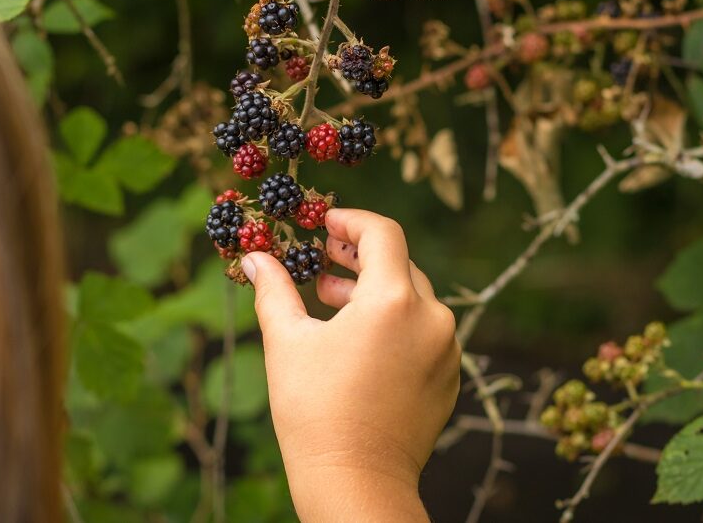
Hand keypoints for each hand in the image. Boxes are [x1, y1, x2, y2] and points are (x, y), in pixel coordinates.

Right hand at [242, 209, 459, 522]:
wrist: (356, 483)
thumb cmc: (314, 411)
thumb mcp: (286, 341)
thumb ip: (274, 289)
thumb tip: (254, 257)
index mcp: (393, 300)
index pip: (383, 233)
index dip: (351, 220)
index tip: (325, 222)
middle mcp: (431, 319)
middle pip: (399, 264)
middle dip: (358, 257)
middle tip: (323, 259)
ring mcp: (446, 350)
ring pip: (413, 298)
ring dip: (374, 290)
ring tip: (332, 300)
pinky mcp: (448, 377)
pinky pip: (424, 332)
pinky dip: (394, 322)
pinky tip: (359, 340)